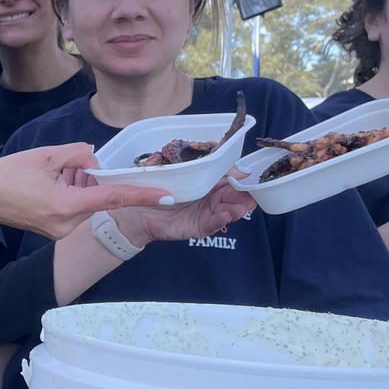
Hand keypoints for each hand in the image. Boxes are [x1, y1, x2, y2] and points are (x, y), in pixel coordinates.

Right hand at [0, 143, 172, 239]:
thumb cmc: (8, 174)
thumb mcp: (47, 154)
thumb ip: (80, 155)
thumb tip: (95, 164)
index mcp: (66, 205)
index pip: (112, 198)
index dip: (142, 195)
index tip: (167, 196)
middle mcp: (67, 224)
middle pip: (97, 195)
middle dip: (88, 177)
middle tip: (59, 167)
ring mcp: (61, 231)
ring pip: (86, 200)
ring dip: (76, 184)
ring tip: (46, 178)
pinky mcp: (55, 231)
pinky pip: (75, 208)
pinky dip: (69, 193)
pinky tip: (46, 187)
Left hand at [112, 176, 256, 245]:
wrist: (137, 207)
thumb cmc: (158, 185)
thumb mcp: (181, 169)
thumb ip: (204, 164)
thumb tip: (231, 160)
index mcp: (209, 182)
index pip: (232, 180)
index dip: (243, 180)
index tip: (251, 178)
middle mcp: (211, 198)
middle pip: (234, 197)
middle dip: (244, 196)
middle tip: (250, 194)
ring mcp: (206, 214)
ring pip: (228, 211)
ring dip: (236, 209)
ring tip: (240, 207)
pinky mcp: (198, 228)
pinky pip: (212, 225)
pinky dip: (220, 220)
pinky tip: (227, 215)